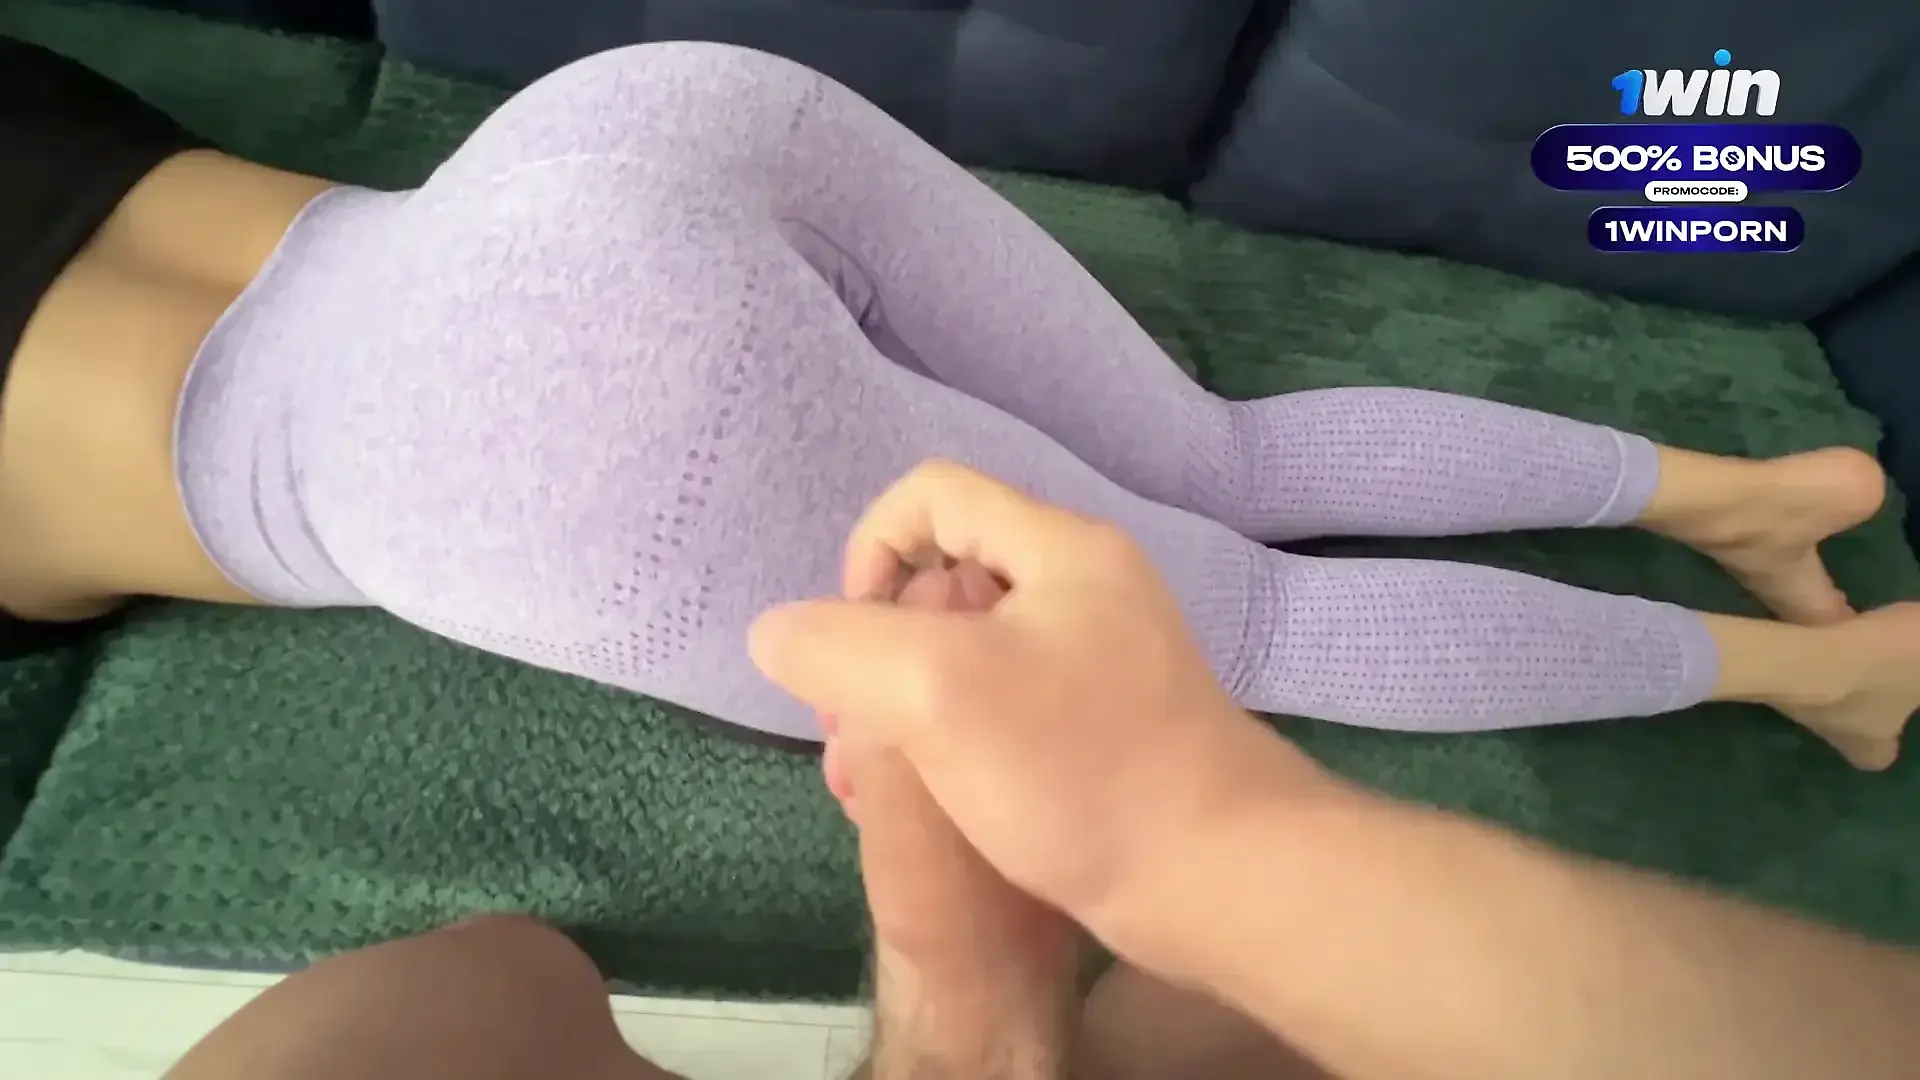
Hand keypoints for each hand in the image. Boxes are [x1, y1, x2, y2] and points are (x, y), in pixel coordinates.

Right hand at [750, 460, 1327, 955]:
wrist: (1219, 878)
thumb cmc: (1082, 769)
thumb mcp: (937, 689)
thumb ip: (842, 645)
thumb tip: (778, 632)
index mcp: (1060, 549)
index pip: (932, 495)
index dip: (869, 550)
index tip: (853, 641)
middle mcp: (1086, 589)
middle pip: (945, 576)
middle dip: (875, 645)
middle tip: (849, 733)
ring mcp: (1102, 664)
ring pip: (968, 654)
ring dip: (903, 705)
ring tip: (871, 782)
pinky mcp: (1108, 732)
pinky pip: (1004, 709)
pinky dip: (952, 743)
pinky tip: (928, 805)